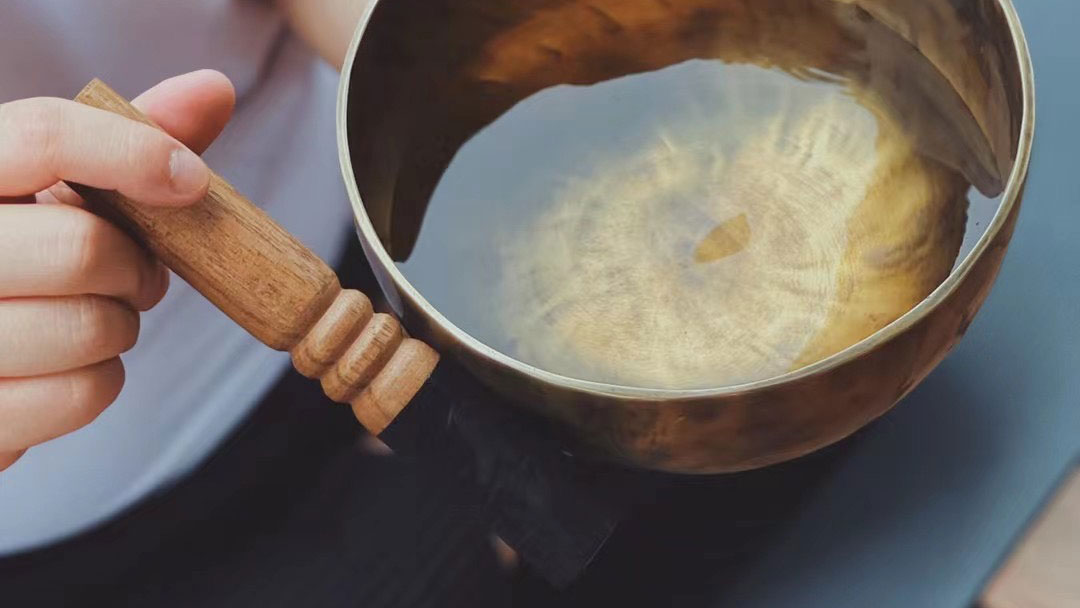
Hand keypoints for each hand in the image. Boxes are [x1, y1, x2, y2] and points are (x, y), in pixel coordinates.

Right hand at [0, 70, 235, 471]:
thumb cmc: (16, 258)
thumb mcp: (53, 189)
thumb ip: (125, 141)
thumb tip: (215, 90)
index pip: (45, 135)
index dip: (135, 154)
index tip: (191, 181)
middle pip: (83, 246)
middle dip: (136, 267)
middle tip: (134, 273)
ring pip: (89, 326)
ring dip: (120, 326)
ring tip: (92, 315)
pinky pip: (82, 392)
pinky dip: (100, 380)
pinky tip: (68, 364)